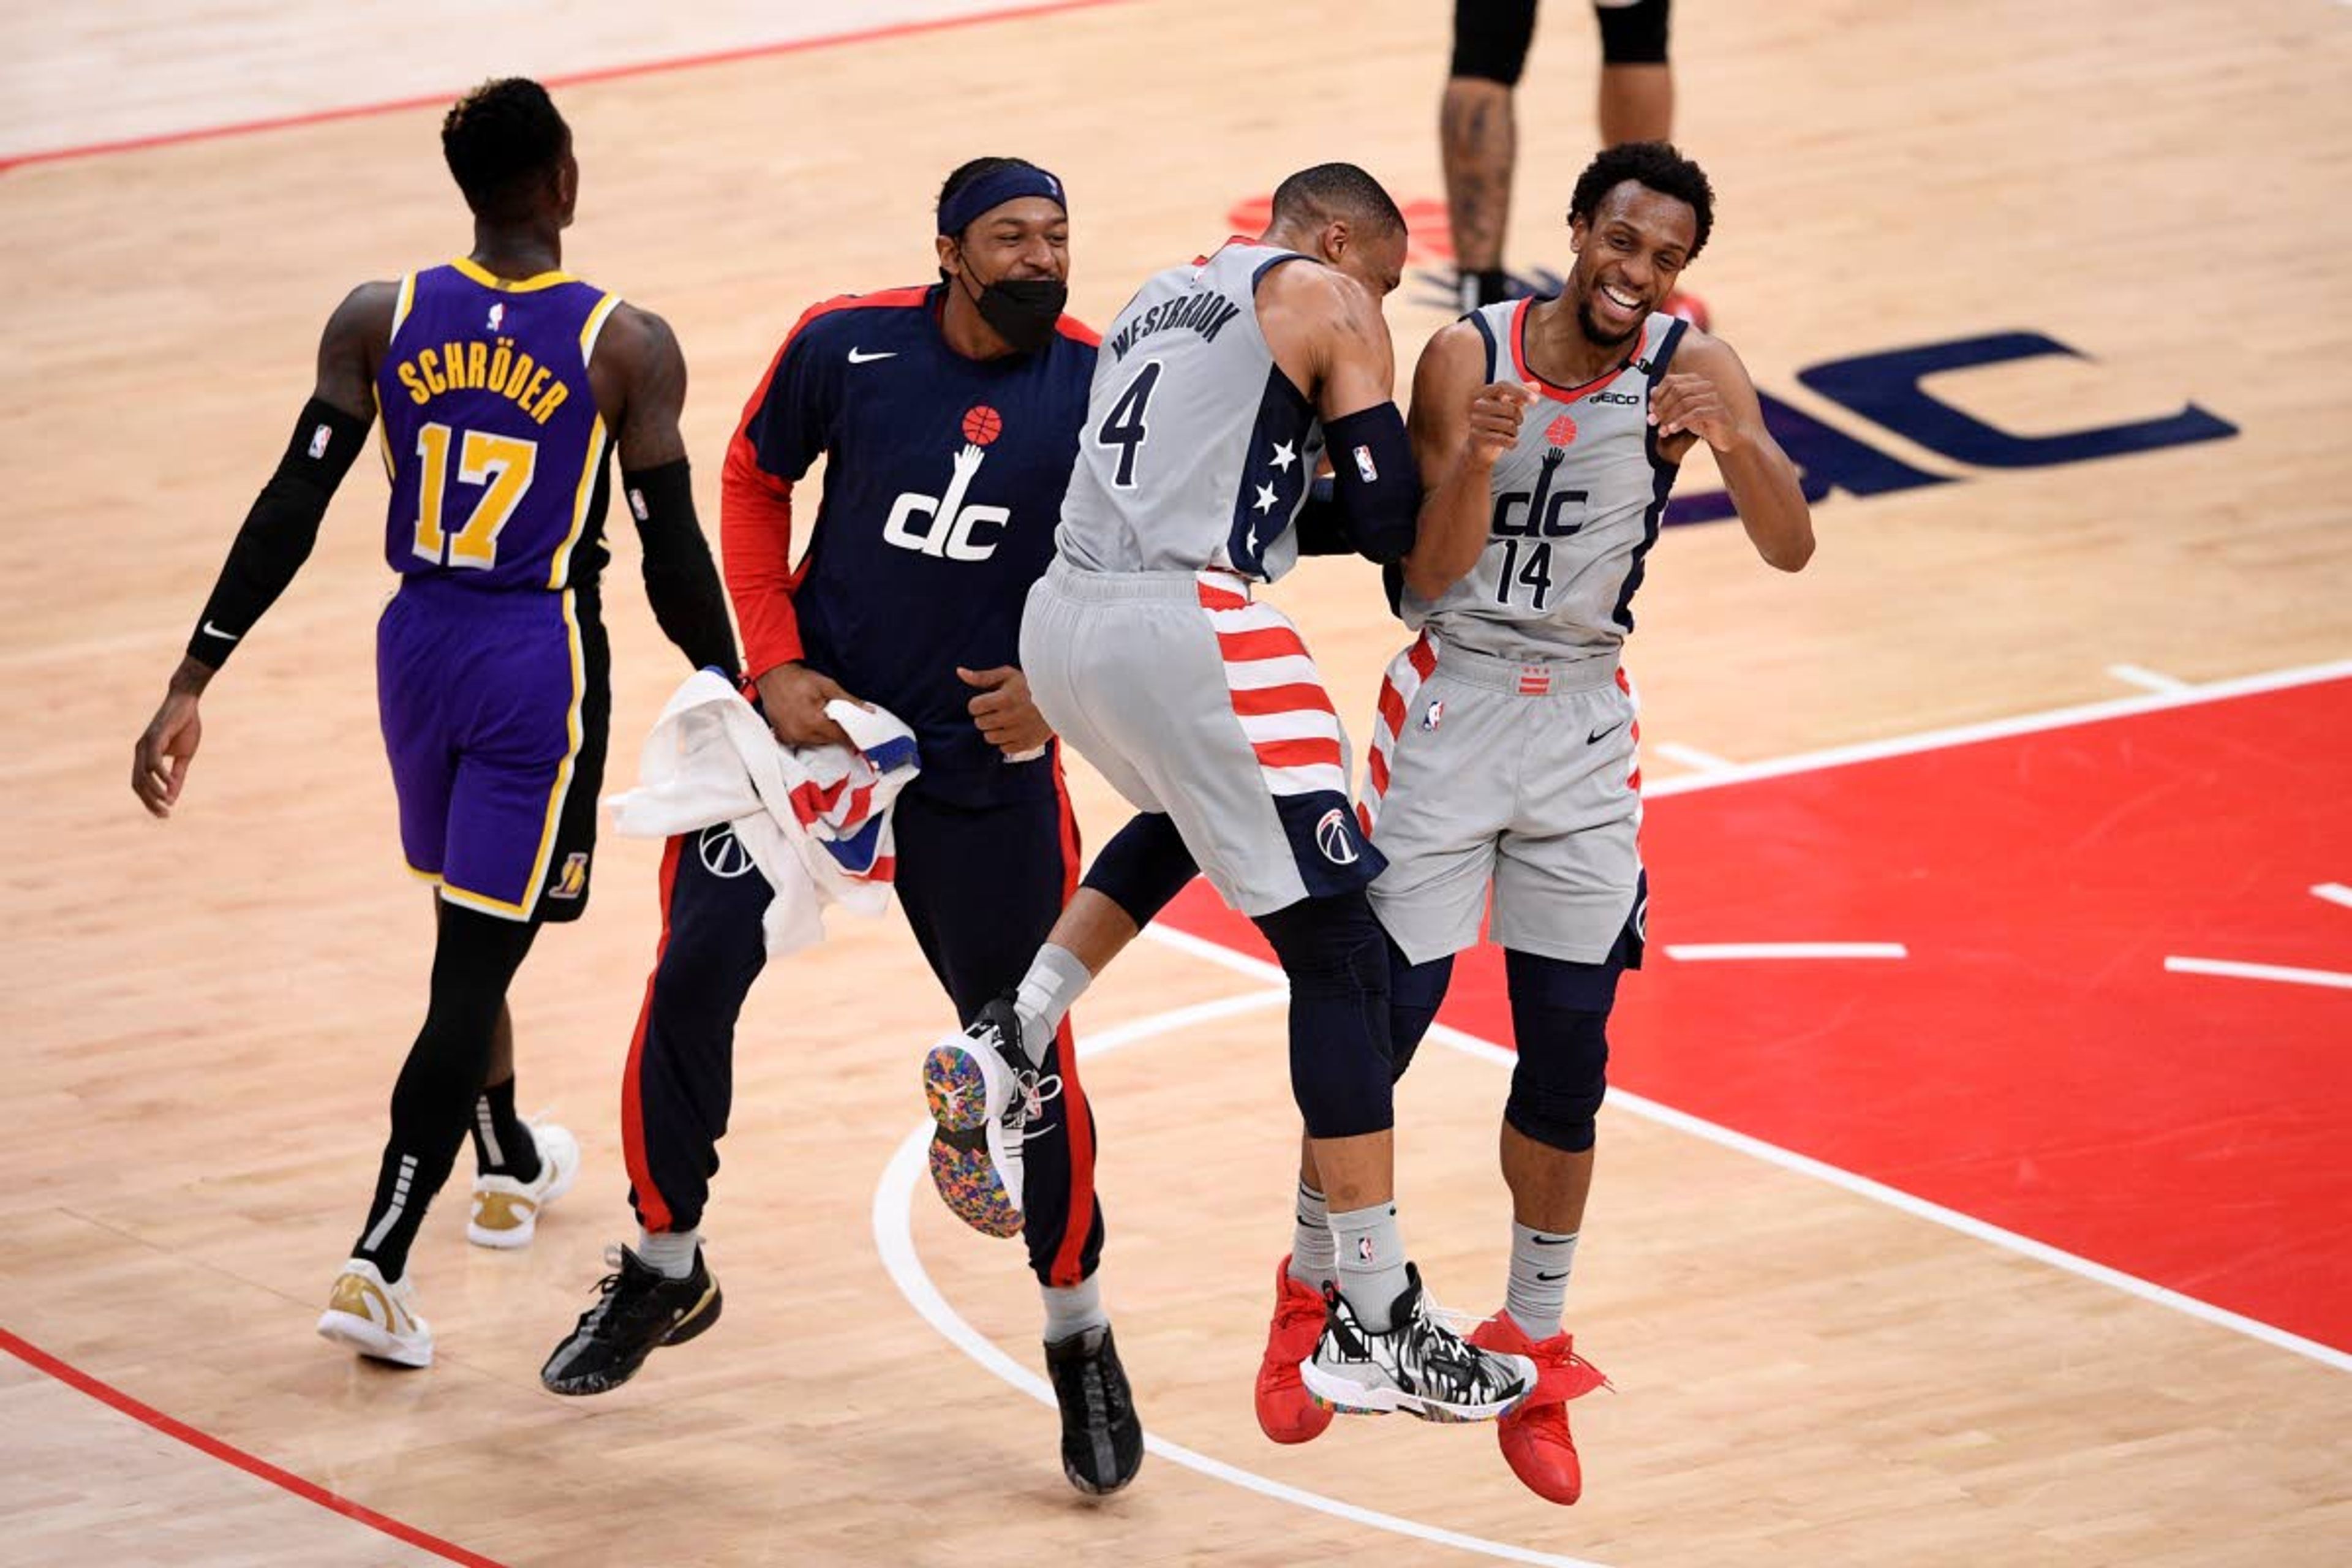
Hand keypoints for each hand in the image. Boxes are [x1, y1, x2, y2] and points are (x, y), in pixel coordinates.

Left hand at [132, 687, 203, 817]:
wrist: (186, 701)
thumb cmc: (185, 726)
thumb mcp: (184, 755)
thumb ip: (177, 775)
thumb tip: (172, 795)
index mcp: (144, 756)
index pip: (140, 785)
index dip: (149, 801)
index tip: (164, 814)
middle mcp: (139, 752)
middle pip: (138, 784)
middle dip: (149, 802)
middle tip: (165, 814)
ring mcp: (145, 745)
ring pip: (143, 775)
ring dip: (154, 792)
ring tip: (167, 802)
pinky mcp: (154, 737)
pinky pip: (153, 761)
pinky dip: (161, 775)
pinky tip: (170, 784)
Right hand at [754, 662, 864, 747]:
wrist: (773, 675)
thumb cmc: (799, 679)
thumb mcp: (828, 686)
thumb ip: (849, 701)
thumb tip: (869, 711)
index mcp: (814, 722)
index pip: (840, 737)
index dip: (851, 737)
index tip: (858, 736)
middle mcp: (801, 733)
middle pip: (828, 740)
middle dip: (835, 731)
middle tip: (835, 717)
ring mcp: (790, 737)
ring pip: (815, 742)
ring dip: (821, 733)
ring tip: (819, 716)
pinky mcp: (782, 736)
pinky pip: (801, 741)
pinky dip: (807, 734)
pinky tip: (807, 721)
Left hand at [958, 665, 1051, 758]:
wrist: (1060, 700)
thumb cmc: (1030, 685)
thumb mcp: (1008, 675)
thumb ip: (982, 676)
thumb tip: (959, 672)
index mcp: (1005, 698)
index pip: (974, 707)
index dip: (978, 704)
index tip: (987, 701)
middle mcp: (1011, 717)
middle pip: (980, 723)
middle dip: (985, 716)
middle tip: (997, 710)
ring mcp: (1020, 732)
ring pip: (990, 738)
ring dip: (994, 730)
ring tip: (1005, 720)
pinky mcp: (1027, 744)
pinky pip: (1004, 748)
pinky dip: (1006, 741)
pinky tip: (1014, 730)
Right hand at [1466, 381, 1537, 465]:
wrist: (1478, 447)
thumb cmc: (1494, 423)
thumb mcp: (1507, 407)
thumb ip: (1520, 396)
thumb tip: (1537, 386)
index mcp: (1484, 392)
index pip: (1504, 386)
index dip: (1521, 391)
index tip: (1535, 401)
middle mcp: (1477, 404)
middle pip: (1511, 408)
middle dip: (1519, 419)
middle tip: (1515, 423)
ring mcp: (1476, 420)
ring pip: (1510, 425)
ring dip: (1514, 432)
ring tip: (1507, 433)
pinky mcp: (1477, 436)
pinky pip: (1505, 439)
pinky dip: (1512, 443)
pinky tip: (1508, 442)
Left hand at [1649, 371, 1744, 450]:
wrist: (1724, 437)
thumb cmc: (1703, 422)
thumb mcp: (1681, 411)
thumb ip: (1668, 401)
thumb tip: (1651, 391)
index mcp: (1696, 381)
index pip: (1671, 380)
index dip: (1658, 394)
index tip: (1650, 409)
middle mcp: (1706, 386)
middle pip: (1677, 390)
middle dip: (1661, 407)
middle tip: (1652, 421)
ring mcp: (1713, 397)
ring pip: (1685, 403)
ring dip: (1669, 418)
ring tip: (1662, 430)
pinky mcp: (1718, 411)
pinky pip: (1695, 414)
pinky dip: (1680, 422)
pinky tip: (1672, 430)